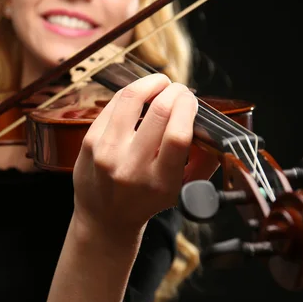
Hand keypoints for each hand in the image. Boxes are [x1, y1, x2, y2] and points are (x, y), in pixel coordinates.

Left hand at [72, 74, 218, 236]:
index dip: (188, 108)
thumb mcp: (181, 190)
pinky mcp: (89, 141)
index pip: (177, 134)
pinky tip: (140, 95)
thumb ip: (204, 161)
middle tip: (180, 91)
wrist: (104, 218)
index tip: (192, 102)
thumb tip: (213, 127)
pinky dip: (131, 94)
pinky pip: (113, 104)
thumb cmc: (146, 201)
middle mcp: (130, 167)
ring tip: (161, 83)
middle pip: (159, 112)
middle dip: (175, 92)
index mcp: (159, 181)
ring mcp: (106, 152)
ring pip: (131, 98)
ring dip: (151, 83)